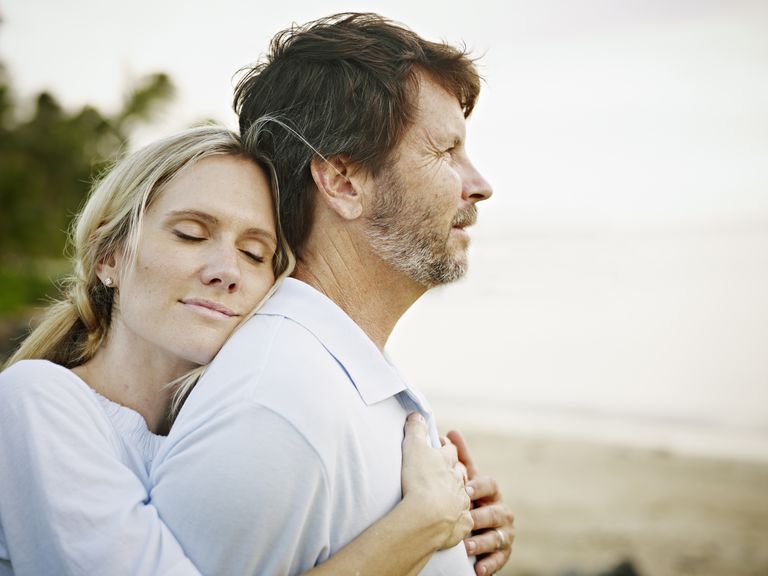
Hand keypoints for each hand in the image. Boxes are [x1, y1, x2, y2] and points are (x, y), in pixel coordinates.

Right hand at [401, 414, 473, 548]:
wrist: (427, 517)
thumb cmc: (420, 479)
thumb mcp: (414, 447)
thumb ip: (416, 430)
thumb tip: (416, 414)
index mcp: (448, 462)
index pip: (450, 450)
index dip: (445, 447)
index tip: (439, 445)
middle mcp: (458, 482)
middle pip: (460, 473)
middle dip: (453, 471)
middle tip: (443, 472)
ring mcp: (462, 504)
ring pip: (463, 497)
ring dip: (456, 495)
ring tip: (447, 498)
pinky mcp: (461, 525)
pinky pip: (463, 521)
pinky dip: (459, 520)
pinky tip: (453, 522)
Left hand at [447, 430, 514, 575]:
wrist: (478, 529)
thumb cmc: (469, 499)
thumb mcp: (465, 480)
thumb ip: (460, 459)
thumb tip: (449, 431)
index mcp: (490, 492)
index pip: (490, 484)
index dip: (479, 485)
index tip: (466, 487)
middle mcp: (501, 510)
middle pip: (495, 511)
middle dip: (480, 515)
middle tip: (466, 519)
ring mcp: (504, 533)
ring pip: (497, 536)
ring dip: (481, 542)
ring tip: (466, 546)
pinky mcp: (503, 553)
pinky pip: (499, 559)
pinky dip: (488, 564)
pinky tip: (477, 568)